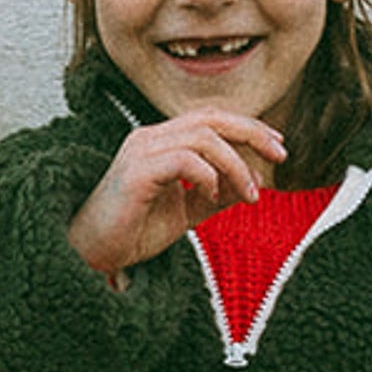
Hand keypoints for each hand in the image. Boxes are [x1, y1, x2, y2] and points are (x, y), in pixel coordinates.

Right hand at [67, 113, 287, 280]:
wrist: (91, 254)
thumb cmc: (131, 231)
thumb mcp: (185, 212)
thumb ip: (214, 196)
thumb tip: (251, 186)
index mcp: (161, 142)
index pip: (212, 119)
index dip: (248, 127)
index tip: (278, 147)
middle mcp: (150, 138)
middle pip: (212, 117)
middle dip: (252, 132)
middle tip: (280, 156)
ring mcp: (141, 151)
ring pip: (203, 137)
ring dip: (235, 164)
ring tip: (247, 194)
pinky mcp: (136, 173)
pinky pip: (184, 160)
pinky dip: (208, 175)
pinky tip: (211, 196)